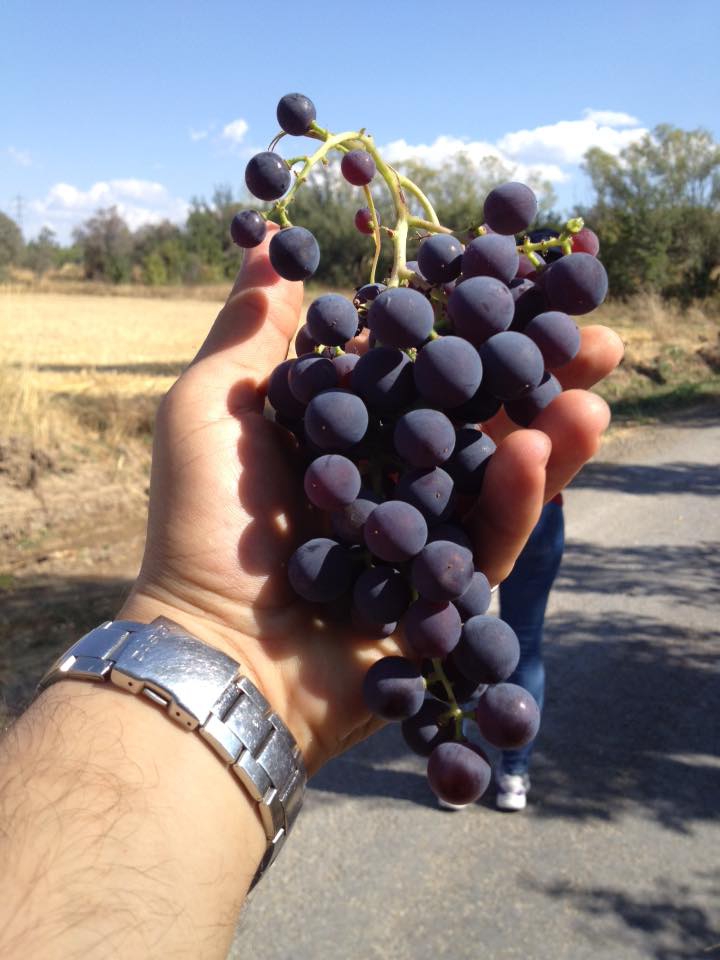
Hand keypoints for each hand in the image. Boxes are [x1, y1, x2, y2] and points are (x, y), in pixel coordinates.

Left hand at [119, 227, 623, 773]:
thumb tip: (266, 242)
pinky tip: (538, 452)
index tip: (519, 287)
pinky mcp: (446, 593)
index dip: (468, 328)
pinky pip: (490, 542)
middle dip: (533, 379)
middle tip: (593, 340)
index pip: (419, 367)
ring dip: (546, 434)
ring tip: (591, 392)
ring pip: (497, 477)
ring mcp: (422, 536)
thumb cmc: (204, 524)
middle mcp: (388, 476)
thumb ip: (250, 330)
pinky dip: (516, 501)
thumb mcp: (211, 408)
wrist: (216, 646)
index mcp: (343, 429)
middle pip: (473, 417)